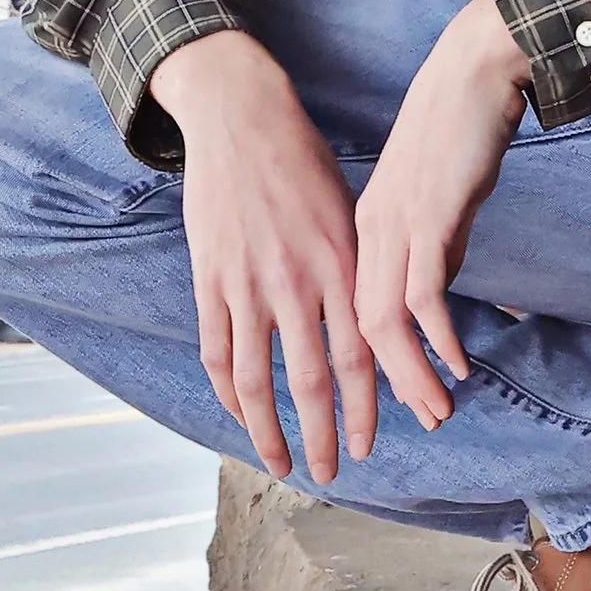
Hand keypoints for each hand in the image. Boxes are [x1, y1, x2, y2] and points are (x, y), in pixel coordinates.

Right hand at [151, 29, 374, 484]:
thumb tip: (380, 328)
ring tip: (281, 463)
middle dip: (323, 434)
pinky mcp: (210, 277)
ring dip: (270, 429)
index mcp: (339, 263)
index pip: (361, 355)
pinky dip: (228, 391)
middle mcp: (296, 280)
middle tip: (331, 473)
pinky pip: (218, 350)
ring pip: (259, 377)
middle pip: (312, 378)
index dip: (367, 407)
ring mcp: (247, 282)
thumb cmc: (302, 162)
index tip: (370, 444)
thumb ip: (358, 272)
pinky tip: (239, 415)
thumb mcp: (347, 212)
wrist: (240, 117)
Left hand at [353, 0, 530, 431]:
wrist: (471, 73)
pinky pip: (423, 295)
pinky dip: (439, 339)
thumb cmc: (457, 127)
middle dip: (380, 390)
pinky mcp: (427, 220)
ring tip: (438, 412)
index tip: (386, 405)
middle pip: (359, 330)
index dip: (366, 365)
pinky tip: (459, 366)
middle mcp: (370, 233)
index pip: (351, 311)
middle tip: (408, 429)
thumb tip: (439, 283)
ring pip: (385, 322)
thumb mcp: (434, 195)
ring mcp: (395, 227)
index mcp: (364, 227)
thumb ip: (432, 240)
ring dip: (411, 375)